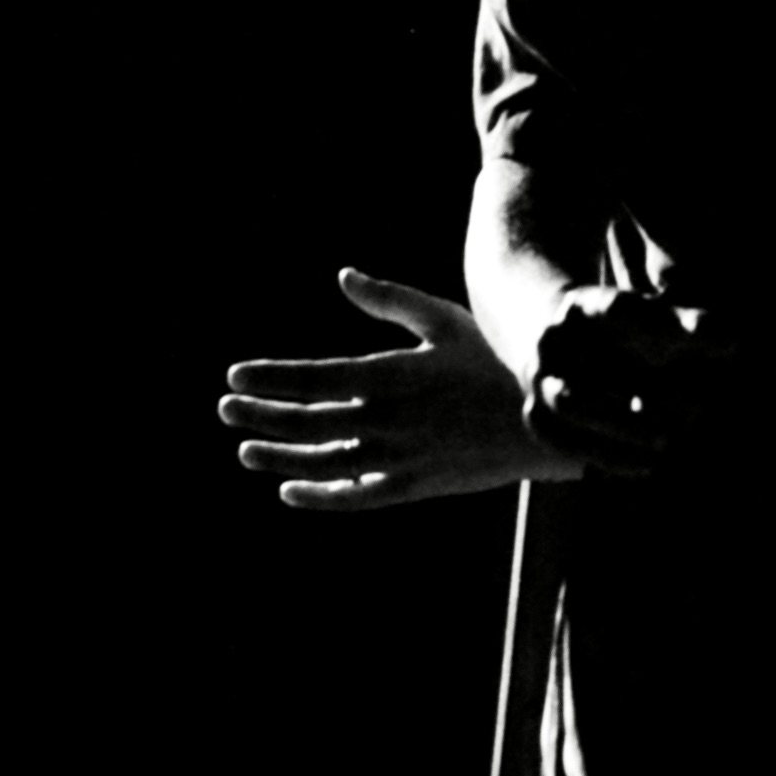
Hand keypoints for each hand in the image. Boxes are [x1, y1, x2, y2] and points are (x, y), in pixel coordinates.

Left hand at [218, 269, 579, 511]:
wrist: (548, 420)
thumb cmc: (496, 359)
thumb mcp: (446, 318)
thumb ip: (390, 300)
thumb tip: (343, 276)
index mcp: (390, 374)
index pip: (312, 378)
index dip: (269, 378)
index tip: (235, 375)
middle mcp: (387, 420)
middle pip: (307, 422)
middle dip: (261, 416)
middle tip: (226, 410)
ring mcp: (400, 458)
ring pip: (323, 463)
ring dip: (279, 459)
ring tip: (245, 452)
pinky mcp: (415, 487)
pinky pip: (356, 498)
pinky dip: (320, 497)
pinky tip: (290, 492)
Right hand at [524, 286, 723, 476]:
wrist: (546, 338)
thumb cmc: (616, 329)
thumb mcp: (646, 315)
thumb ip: (686, 326)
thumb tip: (733, 343)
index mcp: (583, 306)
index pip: (621, 311)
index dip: (669, 326)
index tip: (724, 341)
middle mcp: (554, 341)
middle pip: (598, 364)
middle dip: (649, 388)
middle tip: (701, 406)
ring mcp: (540, 380)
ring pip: (573, 405)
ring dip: (623, 425)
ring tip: (669, 438)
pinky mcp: (535, 416)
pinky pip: (565, 441)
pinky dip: (607, 456)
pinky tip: (649, 463)